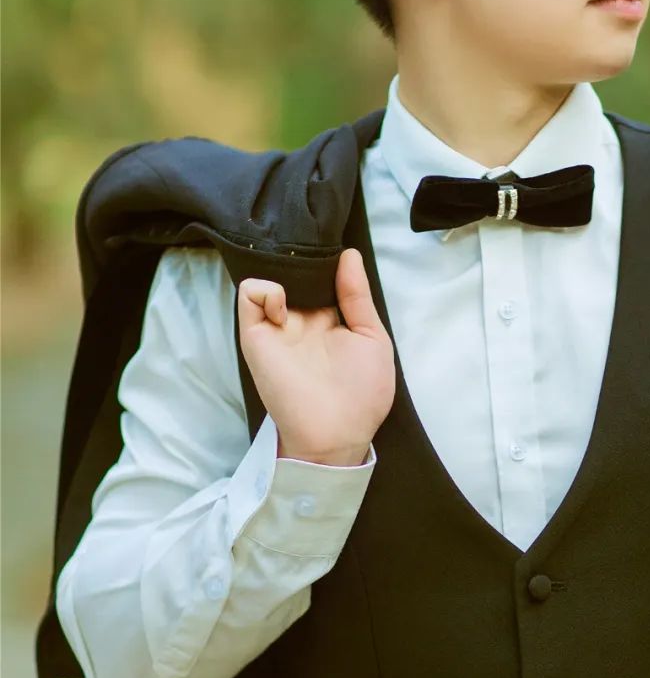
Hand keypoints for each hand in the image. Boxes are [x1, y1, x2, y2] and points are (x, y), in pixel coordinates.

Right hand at [237, 247, 395, 465]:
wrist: (337, 433)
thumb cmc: (363, 394)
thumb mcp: (372, 338)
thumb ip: (358, 297)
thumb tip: (349, 256)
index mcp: (329, 321)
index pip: (321, 278)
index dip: (326, 260)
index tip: (333, 244)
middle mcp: (301, 321)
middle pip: (294, 274)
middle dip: (302, 256)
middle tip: (312, 245)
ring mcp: (278, 327)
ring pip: (270, 278)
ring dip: (283, 271)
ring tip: (300, 281)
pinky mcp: (256, 336)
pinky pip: (249, 295)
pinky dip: (265, 289)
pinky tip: (285, 305)